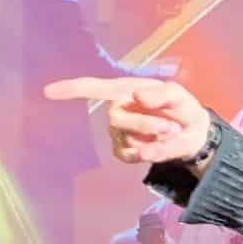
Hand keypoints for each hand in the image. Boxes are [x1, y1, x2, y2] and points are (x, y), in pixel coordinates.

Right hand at [44, 77, 210, 166]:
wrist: (194, 135)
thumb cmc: (181, 109)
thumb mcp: (180, 98)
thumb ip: (162, 96)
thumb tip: (137, 97)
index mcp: (127, 89)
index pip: (94, 88)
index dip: (72, 89)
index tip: (48, 92)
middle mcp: (118, 108)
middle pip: (115, 118)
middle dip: (145, 125)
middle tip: (171, 128)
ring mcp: (118, 131)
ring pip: (125, 139)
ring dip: (151, 140)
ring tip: (170, 133)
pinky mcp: (123, 149)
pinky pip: (128, 155)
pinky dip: (147, 153)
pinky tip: (157, 147)